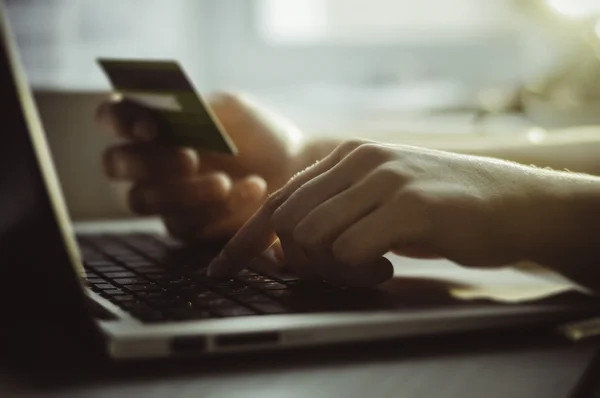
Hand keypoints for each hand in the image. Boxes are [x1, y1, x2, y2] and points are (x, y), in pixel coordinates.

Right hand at [96, 93, 305, 240]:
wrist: (292, 166)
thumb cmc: (256, 131)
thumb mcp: (232, 110)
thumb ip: (199, 106)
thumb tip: (167, 108)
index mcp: (152, 122)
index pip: (111, 117)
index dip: (120, 120)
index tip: (152, 126)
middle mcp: (147, 160)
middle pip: (116, 163)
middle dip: (149, 162)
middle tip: (189, 158)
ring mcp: (162, 196)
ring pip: (142, 200)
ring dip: (182, 191)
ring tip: (224, 182)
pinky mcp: (185, 225)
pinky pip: (183, 222)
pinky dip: (218, 208)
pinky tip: (252, 188)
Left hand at [207, 140, 558, 286]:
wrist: (511, 202)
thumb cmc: (440, 209)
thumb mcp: (378, 202)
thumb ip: (333, 214)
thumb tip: (280, 249)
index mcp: (346, 157)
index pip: (277, 198)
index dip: (244, 239)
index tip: (221, 271)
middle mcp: (358, 158)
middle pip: (288, 221)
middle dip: (300, 259)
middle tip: (338, 270)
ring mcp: (383, 177)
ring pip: (312, 235)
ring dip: (331, 268)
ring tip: (368, 267)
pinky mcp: (409, 204)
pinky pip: (350, 249)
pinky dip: (361, 271)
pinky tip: (389, 265)